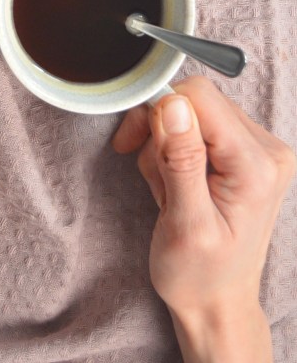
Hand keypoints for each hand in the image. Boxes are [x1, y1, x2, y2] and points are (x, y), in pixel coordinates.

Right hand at [113, 76, 294, 362]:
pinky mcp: (246, 152)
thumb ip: (182, 161)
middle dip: (160, 132)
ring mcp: (260, 150)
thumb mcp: (185, 225)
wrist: (217, 303)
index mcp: (256, 166)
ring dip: (166, 143)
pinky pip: (200, 125)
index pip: (199, 97)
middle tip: (154, 176)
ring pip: (194, 111)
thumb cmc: (200, 276)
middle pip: (196, 100)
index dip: (156, 111)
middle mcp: (267, 150)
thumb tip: (173, 104)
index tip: (133, 144)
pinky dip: (177, 148)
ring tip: (168, 187)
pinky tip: (176, 181)